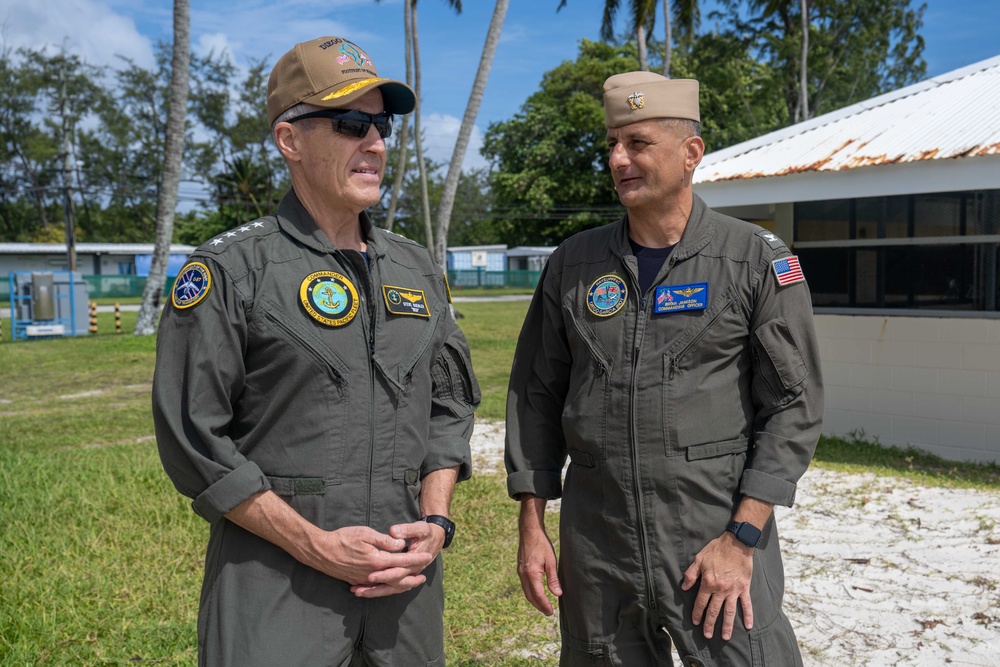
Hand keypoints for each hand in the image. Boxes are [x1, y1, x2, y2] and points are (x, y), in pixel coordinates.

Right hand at [302, 525, 434, 597]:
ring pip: (387, 585)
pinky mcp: (357, 581)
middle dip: (412, 576)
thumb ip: (384, 540)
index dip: (415, 559)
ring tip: (411, 584)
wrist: (321, 552)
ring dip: (401, 585)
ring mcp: (364, 579)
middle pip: (397, 577)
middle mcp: (373, 573)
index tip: (427, 557)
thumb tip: (401, 545)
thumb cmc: (342, 538)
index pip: (402, 560)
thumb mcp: (365, 533)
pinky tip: (390, 586)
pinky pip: (375, 588)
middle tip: (423, 576)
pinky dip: (386, 588)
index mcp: (377, 560)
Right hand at [517, 526, 561, 615]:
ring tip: (543, 606)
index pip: (538, 595)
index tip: (551, 612)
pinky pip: (525, 585)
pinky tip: (537, 593)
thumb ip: (553, 579)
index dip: (544, 605)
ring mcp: (520, 572)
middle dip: (539, 606)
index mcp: (531, 573)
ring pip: (526, 591)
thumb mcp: (551, 561)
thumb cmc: (541, 544)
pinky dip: (531, 592)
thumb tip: (557, 594)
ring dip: (534, 600)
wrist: (529, 531)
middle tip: (548, 612)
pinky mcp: (520, 569)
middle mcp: (523, 574)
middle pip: (530, 596)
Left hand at [681, 532, 754, 640]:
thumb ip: (691, 574)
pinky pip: (746, 604)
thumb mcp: (698, 559)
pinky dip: (748, 615)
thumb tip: (684, 588)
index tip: (695, 622)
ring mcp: (734, 590)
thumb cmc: (716, 550)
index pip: (701, 602)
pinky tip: (748, 626)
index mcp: (708, 582)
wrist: (736, 543)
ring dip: (727, 625)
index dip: (697, 613)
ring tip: (726, 637)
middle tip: (708, 636)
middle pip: (714, 610)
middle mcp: (721, 589)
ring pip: (729, 611)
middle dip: (710, 624)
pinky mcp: (744, 588)